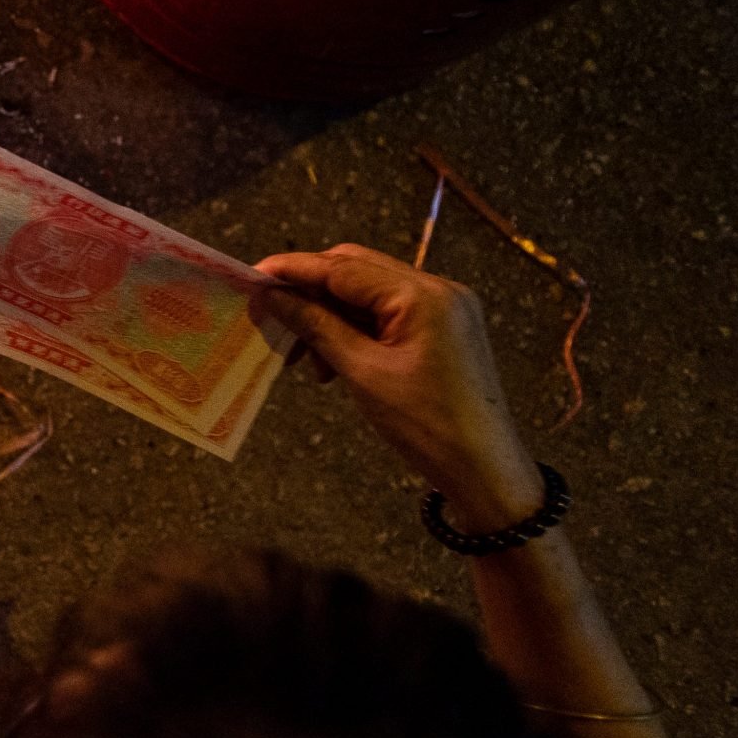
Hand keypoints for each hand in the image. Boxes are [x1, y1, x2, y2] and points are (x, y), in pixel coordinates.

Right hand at [255, 244, 545, 528]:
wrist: (485, 470)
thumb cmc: (424, 425)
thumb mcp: (362, 373)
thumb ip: (316, 325)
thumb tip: (272, 295)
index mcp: (422, 295)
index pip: (343, 267)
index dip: (293, 269)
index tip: (252, 276)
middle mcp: (437, 288)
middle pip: (356, 270)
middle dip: (310, 291)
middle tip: (270, 317)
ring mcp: (445, 307)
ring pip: (368, 292)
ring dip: (329, 315)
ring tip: (303, 357)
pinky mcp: (444, 328)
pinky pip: (387, 313)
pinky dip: (354, 329)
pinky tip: (332, 361)